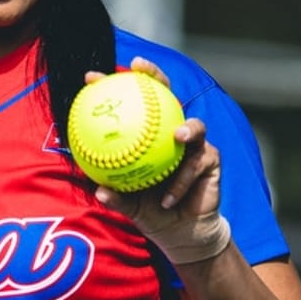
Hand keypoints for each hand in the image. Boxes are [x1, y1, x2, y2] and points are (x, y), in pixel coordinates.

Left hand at [90, 57, 230, 264]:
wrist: (178, 231)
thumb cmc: (148, 209)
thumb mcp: (127, 203)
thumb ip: (115, 195)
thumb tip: (98, 190)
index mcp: (145, 134)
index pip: (129, 104)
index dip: (111, 85)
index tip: (90, 78)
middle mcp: (169, 132)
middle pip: (166, 94)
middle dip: (155, 75)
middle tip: (139, 68)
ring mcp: (193, 144)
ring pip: (194, 127)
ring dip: (187, 130)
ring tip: (179, 137)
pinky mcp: (211, 160)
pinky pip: (197, 165)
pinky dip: (181, 182)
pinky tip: (168, 197)